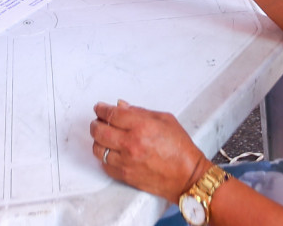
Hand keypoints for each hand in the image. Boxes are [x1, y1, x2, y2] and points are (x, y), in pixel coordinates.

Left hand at [90, 100, 206, 201]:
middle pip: (99, 131)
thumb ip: (140, 112)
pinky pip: (104, 165)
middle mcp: (131, 144)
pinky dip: (104, 157)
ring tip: (104, 137)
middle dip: (95, 123)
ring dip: (98, 140)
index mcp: (142, 126)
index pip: (112, 114)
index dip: (102, 109)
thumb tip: (122, 106)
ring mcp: (126, 161)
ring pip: (98, 148)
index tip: (99, 108)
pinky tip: (110, 152)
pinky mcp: (125, 175)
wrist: (186, 175)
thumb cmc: (180, 149)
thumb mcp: (165, 120)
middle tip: (98, 121)